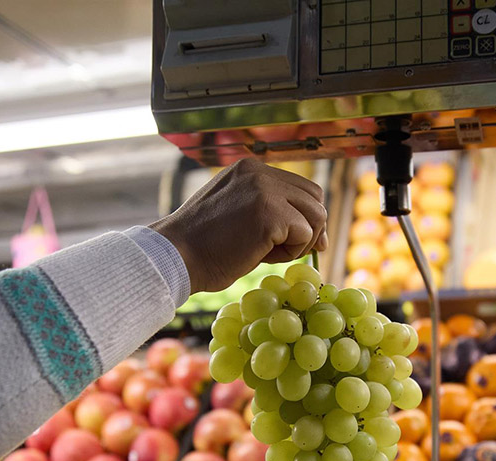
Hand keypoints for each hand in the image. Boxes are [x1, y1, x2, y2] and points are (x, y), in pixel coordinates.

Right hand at [151, 159, 328, 293]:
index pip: (300, 186)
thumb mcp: (238, 213)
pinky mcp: (271, 213)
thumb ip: (270, 211)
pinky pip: (306, 234)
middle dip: (311, 227)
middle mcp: (259, 172)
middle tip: (293, 250)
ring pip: (317, 215)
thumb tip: (318, 233)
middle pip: (314, 197)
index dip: (306, 214)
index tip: (302, 239)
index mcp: (250, 168)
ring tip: (272, 253)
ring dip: (302, 241)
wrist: (176, 256)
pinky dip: (292, 252)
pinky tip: (264, 256)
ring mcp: (265, 190)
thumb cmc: (205, 246)